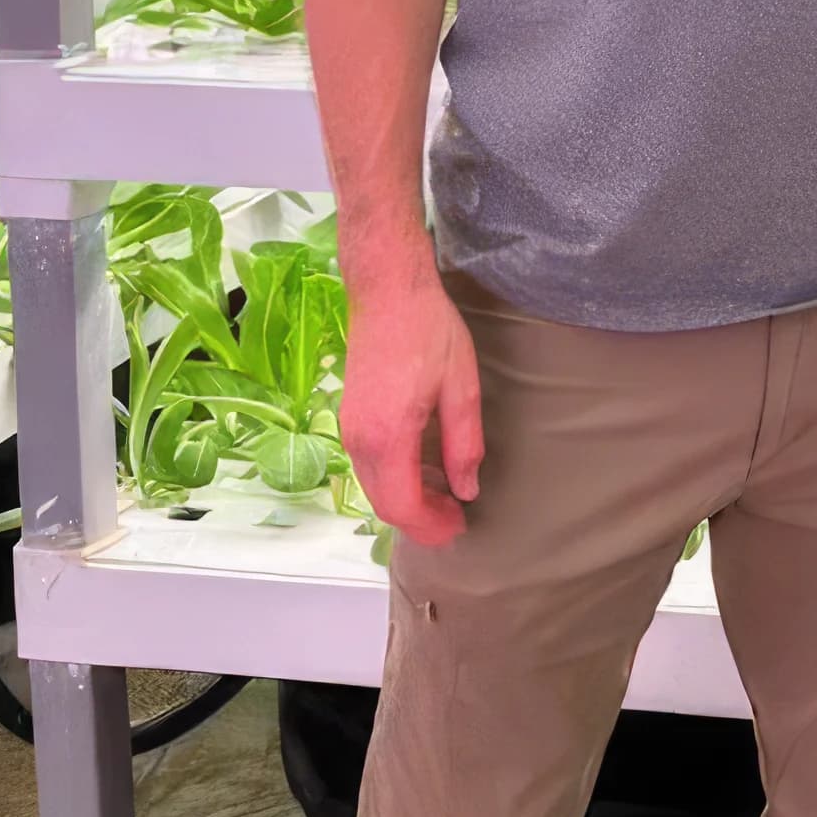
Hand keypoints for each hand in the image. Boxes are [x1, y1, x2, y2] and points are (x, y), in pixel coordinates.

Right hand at [338, 265, 485, 548]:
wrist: (387, 289)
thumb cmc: (429, 330)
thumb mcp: (461, 388)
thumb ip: (464, 445)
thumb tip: (467, 490)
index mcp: (389, 436)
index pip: (403, 506)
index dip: (431, 526)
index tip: (460, 527)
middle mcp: (360, 439)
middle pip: (384, 504)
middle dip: (420, 521)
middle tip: (456, 519)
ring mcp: (349, 428)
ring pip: (374, 487)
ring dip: (407, 500)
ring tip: (445, 495)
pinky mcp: (349, 416)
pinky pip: (369, 465)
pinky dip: (395, 479)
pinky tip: (423, 467)